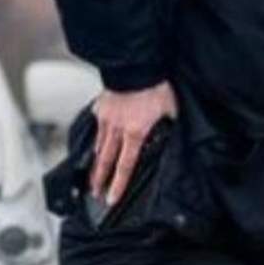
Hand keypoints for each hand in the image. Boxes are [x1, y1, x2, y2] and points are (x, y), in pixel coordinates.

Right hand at [90, 81, 177, 204]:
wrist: (135, 65)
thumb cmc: (154, 86)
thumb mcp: (170, 110)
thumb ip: (167, 125)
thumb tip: (170, 133)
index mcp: (135, 133)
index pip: (125, 166)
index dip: (118, 185)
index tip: (111, 199)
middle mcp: (117, 129)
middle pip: (106, 161)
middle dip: (100, 180)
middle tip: (95, 194)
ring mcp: (106, 118)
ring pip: (99, 145)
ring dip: (96, 162)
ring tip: (93, 174)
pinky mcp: (101, 107)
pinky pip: (97, 126)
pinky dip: (96, 136)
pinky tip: (96, 141)